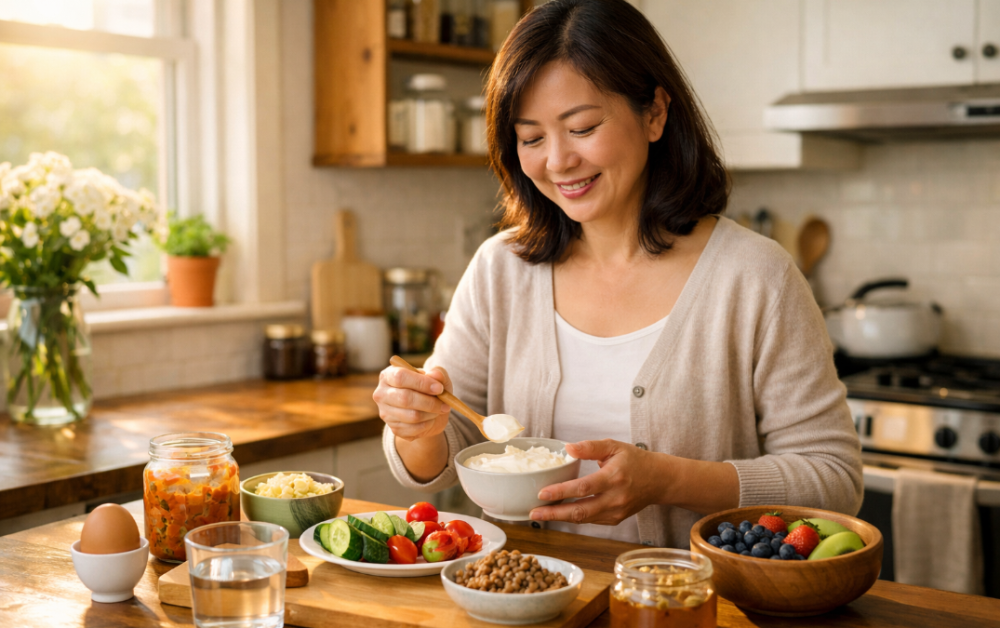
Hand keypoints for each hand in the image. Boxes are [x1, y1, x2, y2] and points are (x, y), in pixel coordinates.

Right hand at [373, 365, 452, 441]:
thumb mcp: (437, 379)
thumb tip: (435, 375)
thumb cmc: (430, 390)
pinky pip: (414, 429)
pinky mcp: (393, 429)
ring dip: (431, 414)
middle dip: (429, 402)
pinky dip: (428, 425)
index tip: (439, 388)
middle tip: (445, 404)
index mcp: (389, 375)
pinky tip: (431, 419)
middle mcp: (382, 394)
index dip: (422, 383)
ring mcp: (385, 413)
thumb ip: (438, 373)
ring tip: (439, 410)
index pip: (400, 377)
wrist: (428, 412)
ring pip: (412, 416)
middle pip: (405, 398)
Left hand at [529, 439, 664, 525]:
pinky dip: (573, 517)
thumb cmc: (635, 461)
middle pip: (580, 511)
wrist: (658, 480)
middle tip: (533, 512)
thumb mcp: (614, 446)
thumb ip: (590, 447)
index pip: (583, 488)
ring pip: (583, 519)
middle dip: (554, 514)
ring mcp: (616, 512)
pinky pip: (590, 520)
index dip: (561, 492)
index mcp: (614, 477)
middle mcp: (615, 498)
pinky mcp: (615, 520)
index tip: (542, 493)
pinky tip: (559, 513)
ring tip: (540, 514)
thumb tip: (568, 448)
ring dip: (560, 518)